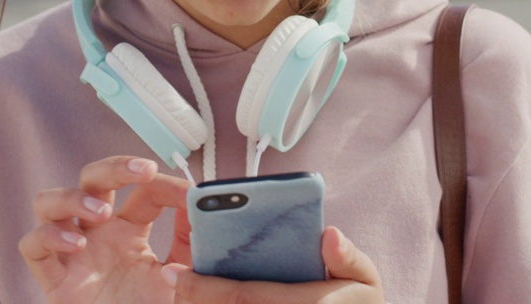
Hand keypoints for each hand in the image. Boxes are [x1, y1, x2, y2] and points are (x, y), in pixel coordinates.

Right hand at [18, 156, 192, 303]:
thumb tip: (196, 205)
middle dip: (114, 167)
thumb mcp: (181, 277)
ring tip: (103, 213)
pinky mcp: (55, 279)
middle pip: (92, 179)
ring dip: (73, 198)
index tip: (191, 194)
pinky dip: (48, 237)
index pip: (143, 190)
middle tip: (143, 171)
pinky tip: (76, 245)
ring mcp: (73, 253)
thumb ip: (189, 244)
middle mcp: (98, 234)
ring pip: (49, 202)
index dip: (166, 184)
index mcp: (130, 230)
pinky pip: (33, 247)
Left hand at [162, 226, 384, 303]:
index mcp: (303, 303)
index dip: (205, 286)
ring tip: (175, 290)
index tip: (174, 272)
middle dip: (193, 297)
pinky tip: (197, 299)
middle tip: (165, 280)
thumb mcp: (365, 280)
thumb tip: (329, 234)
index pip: (244, 295)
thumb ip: (348, 257)